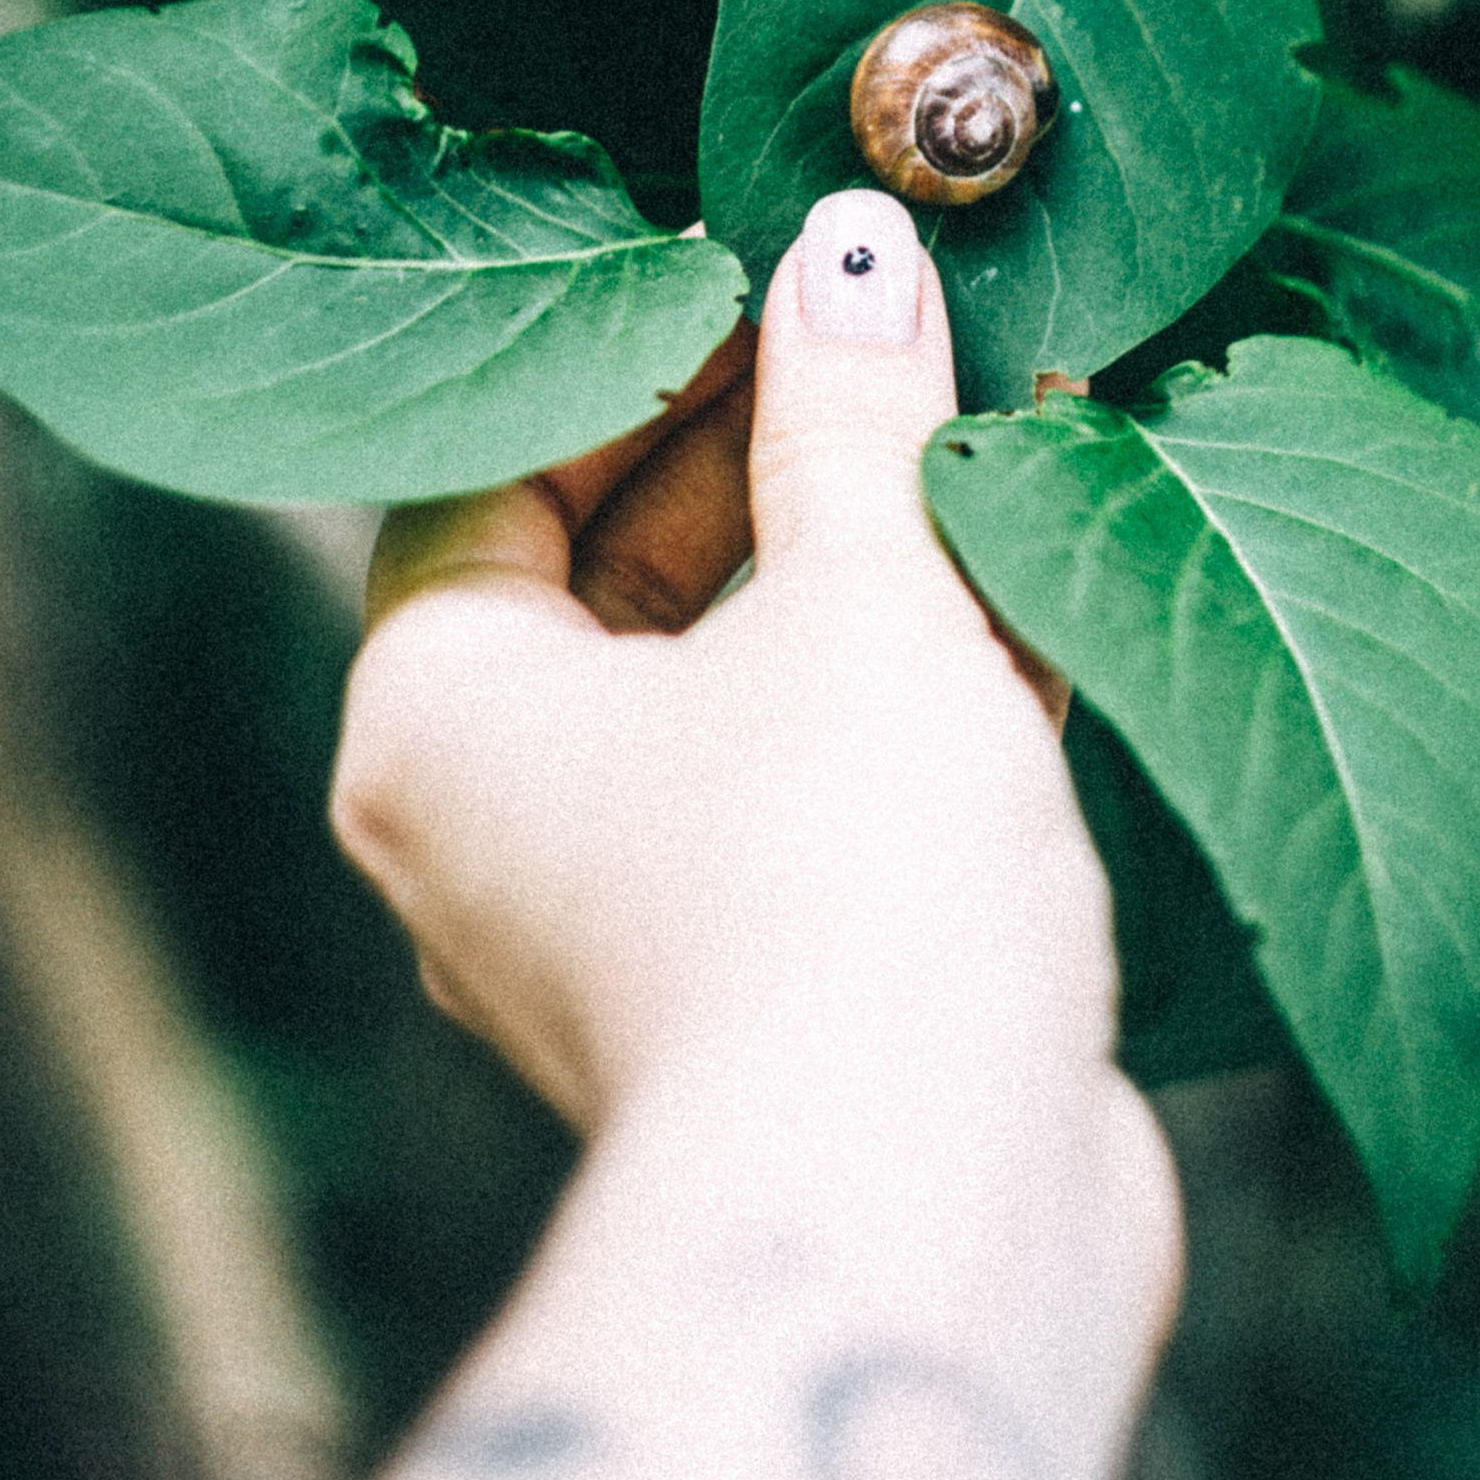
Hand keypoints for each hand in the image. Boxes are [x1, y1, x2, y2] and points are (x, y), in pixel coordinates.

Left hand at [331, 190, 1123, 1140]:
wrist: (927, 1227)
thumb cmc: (838, 887)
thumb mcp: (856, 598)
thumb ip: (849, 418)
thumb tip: (852, 252)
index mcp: (437, 719)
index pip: (498, 470)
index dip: (642, 349)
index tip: (774, 260)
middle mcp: (500, 832)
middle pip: (619, 572)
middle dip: (771, 442)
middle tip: (900, 315)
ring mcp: (642, 923)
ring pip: (740, 682)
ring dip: (864, 554)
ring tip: (995, 410)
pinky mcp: (780, 994)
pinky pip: (826, 787)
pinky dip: (917, 681)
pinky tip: (1041, 576)